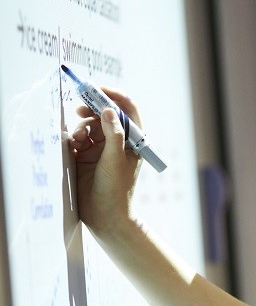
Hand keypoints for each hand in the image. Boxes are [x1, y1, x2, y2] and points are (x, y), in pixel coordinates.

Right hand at [69, 87, 141, 238]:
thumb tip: (110, 110)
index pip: (127, 110)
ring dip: (82, 127)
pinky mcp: (85, 156)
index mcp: (133, 141)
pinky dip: (74, 137)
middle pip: (105, 114)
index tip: (98, 89)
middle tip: (80, 107)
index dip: (114, 97)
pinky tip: (73, 145)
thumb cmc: (116, 190)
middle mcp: (118, 142)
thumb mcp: (116, 160)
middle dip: (92, 108)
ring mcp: (101, 148)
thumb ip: (113, 134)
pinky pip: (78, 138)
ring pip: (89, 125)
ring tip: (78, 139)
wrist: (104, 216)